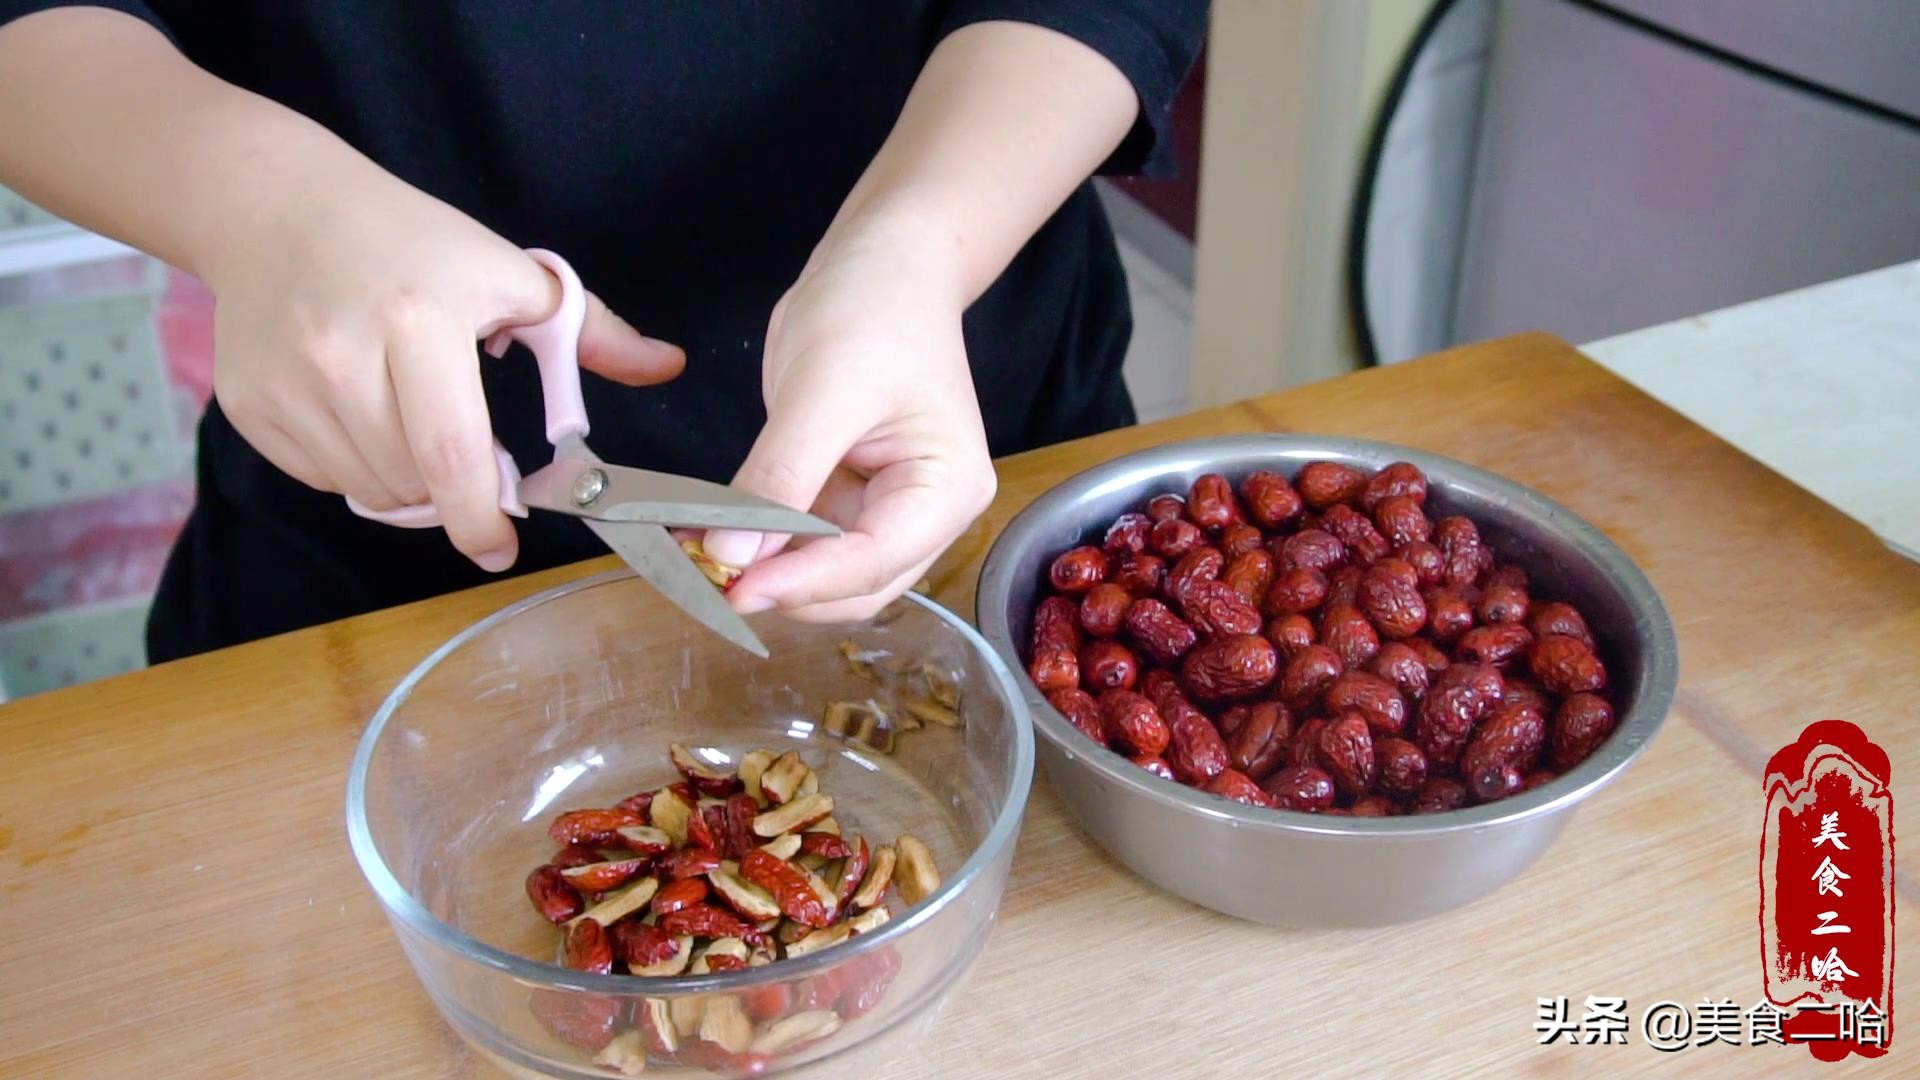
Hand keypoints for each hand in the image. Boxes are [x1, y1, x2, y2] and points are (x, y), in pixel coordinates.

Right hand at [207, 176, 683, 569]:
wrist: (277, 208)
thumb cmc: (411, 243)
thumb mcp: (508, 272)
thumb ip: (592, 330)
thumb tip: (669, 366)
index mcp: (420, 319)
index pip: (454, 452)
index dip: (481, 518)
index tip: (501, 549)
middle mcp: (343, 356)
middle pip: (413, 483)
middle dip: (454, 496)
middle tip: (474, 464)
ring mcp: (288, 386)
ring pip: (369, 491)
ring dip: (409, 485)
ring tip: (418, 426)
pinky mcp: (251, 407)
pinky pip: (324, 479)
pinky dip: (358, 470)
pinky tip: (366, 415)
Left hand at [704, 219, 996, 619]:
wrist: (884, 263)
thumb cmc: (874, 309)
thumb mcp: (822, 389)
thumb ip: (778, 478)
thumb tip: (729, 557)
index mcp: (946, 490)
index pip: (871, 562)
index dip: (800, 582)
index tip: (730, 588)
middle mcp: (926, 515)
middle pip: (852, 587)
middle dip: (782, 589)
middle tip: (704, 580)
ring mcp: (886, 511)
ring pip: (822, 574)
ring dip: (762, 572)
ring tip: (693, 557)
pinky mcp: (847, 499)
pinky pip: (799, 541)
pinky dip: (755, 543)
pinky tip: (705, 533)